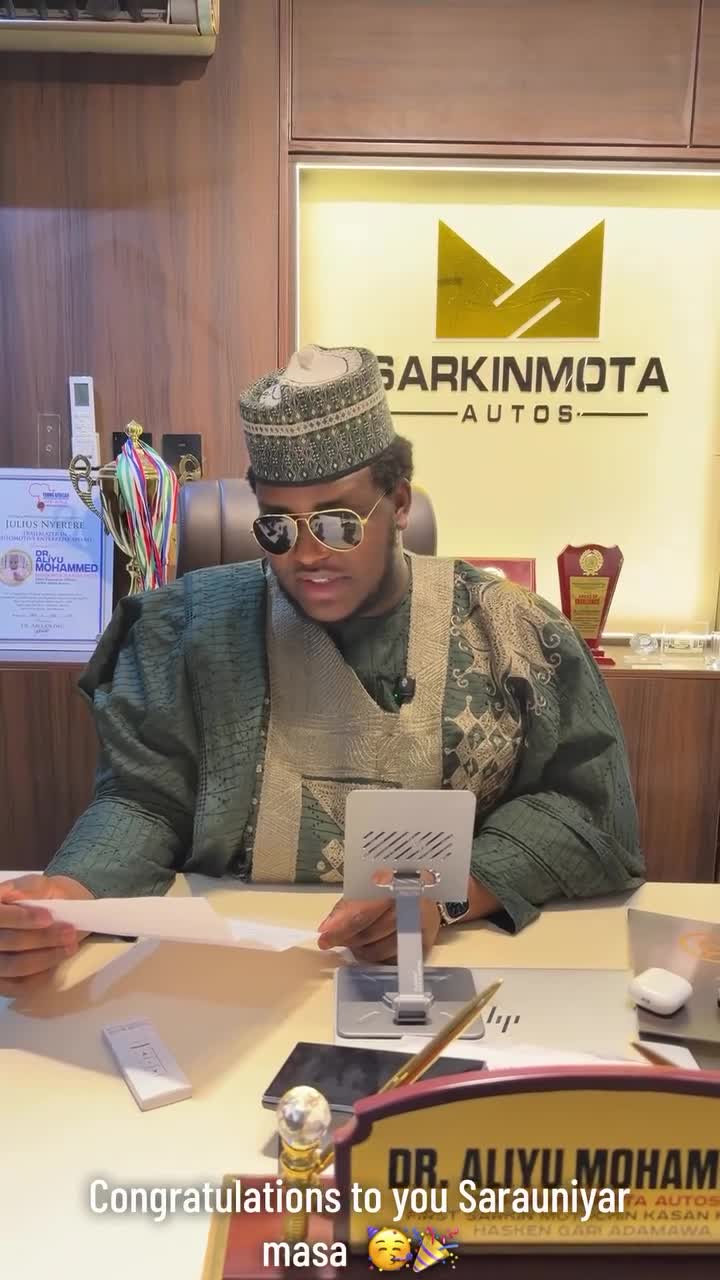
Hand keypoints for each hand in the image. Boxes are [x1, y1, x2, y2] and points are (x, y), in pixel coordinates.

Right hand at [0, 874, 92, 996]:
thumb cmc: (45, 898)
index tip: (48, 918)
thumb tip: (16, 894)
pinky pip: (18, 986)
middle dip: (41, 939)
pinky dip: (39, 977)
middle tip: (69, 933)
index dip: (20, 919)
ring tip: (69, 947)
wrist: (58, 911)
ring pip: (13, 966)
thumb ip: (29, 888)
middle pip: (5, 942)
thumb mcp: (41, 885)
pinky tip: (56, 966)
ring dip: (45, 958)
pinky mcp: (3, 981)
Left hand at [317, 895, 440, 963]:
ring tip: (353, 944)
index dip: (343, 926)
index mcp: (394, 883)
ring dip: (362, 950)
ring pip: (383, 948)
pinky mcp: (426, 941)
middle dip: (348, 939)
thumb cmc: (392, 889)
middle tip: (332, 941)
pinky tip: (371, 948)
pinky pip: (395, 958)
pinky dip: (379, 957)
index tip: (324, 936)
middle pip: (372, 932)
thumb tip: (325, 929)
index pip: (364, 911)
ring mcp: (421, 923)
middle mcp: (411, 902)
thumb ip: (346, 908)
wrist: (427, 892)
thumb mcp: (368, 890)